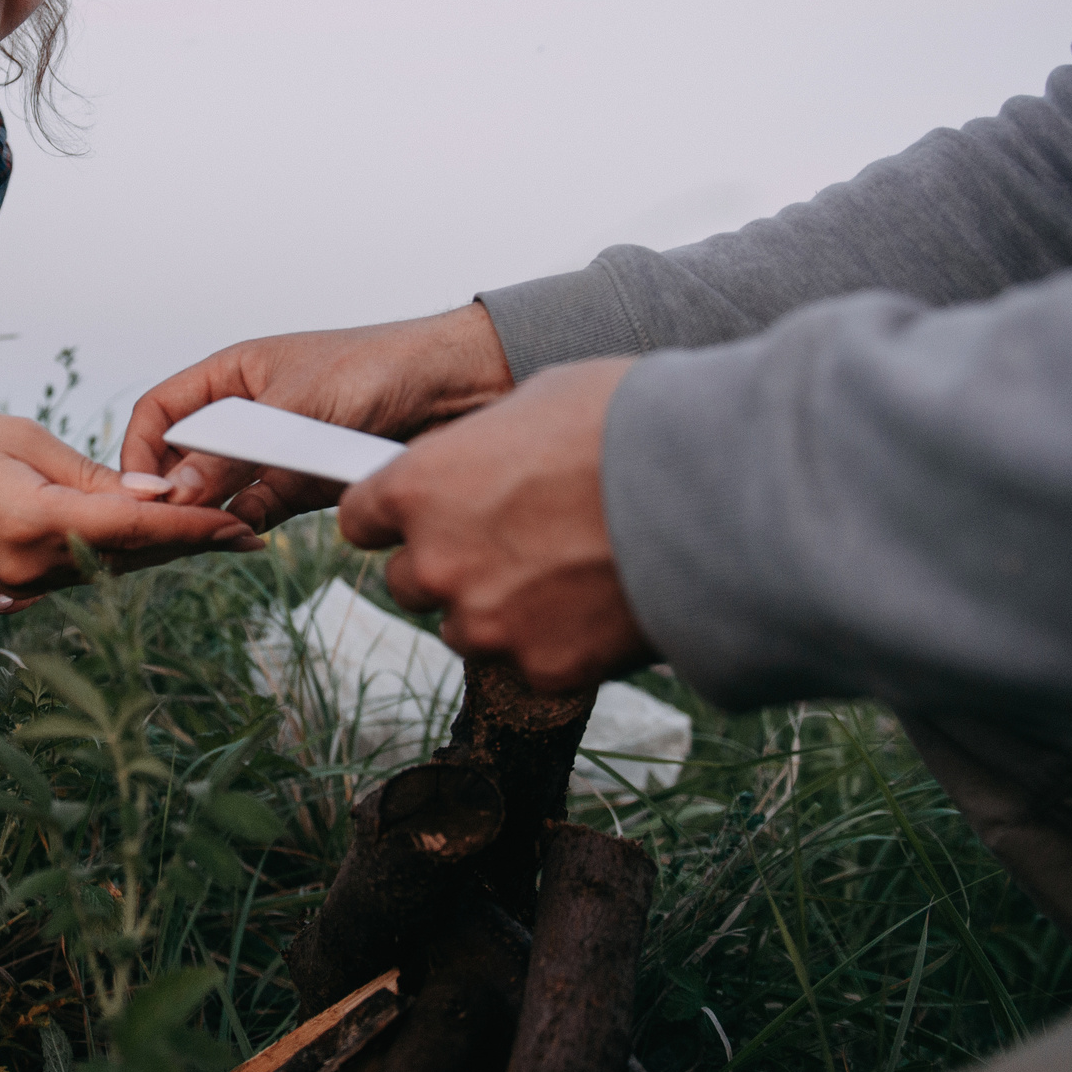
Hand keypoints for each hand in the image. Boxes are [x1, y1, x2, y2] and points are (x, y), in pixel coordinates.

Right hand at [0, 409, 259, 594]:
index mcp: (38, 523)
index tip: (244, 526)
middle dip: (194, 543)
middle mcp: (36, 566)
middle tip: (254, 529)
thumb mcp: (20, 441)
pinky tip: (157, 540)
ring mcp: (24, 581)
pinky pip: (84, 568)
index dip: (196, 528)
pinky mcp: (17, 581)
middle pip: (135, 557)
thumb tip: (156, 497)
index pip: (138, 529)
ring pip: (114, 566)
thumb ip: (92, 475)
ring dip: (165, 551)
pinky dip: (125, 554)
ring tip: (221, 533)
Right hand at [121, 305, 514, 530]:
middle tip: (168, 531)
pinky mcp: (302, 485)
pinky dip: (247, 526)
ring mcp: (271, 452)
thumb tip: (176, 495)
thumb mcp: (296, 405)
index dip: (140, 452)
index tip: (140, 495)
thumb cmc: (375, 368)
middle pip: (182, 461)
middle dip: (172, 495)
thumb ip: (235, 453)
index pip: (159, 413)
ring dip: (209, 517)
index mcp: (230, 375)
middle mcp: (243, 414)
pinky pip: (258, 512)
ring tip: (207, 537)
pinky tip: (247, 536)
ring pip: (217, 494)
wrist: (454, 389)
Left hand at [339, 358, 654, 692]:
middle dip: (448, 563)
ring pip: (465, 627)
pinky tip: (598, 598)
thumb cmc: (627, 429)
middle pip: (407, 581)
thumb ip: (483, 445)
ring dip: (498, 606)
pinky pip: (529, 661)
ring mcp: (487, 623)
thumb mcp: (535, 403)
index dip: (393, 514)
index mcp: (419, 488)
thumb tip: (481, 457)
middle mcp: (437, 562)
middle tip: (510, 538)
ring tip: (564, 567)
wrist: (710, 493)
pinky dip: (556, 639)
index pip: (361, 518)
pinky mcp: (540, 669)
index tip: (417, 513)